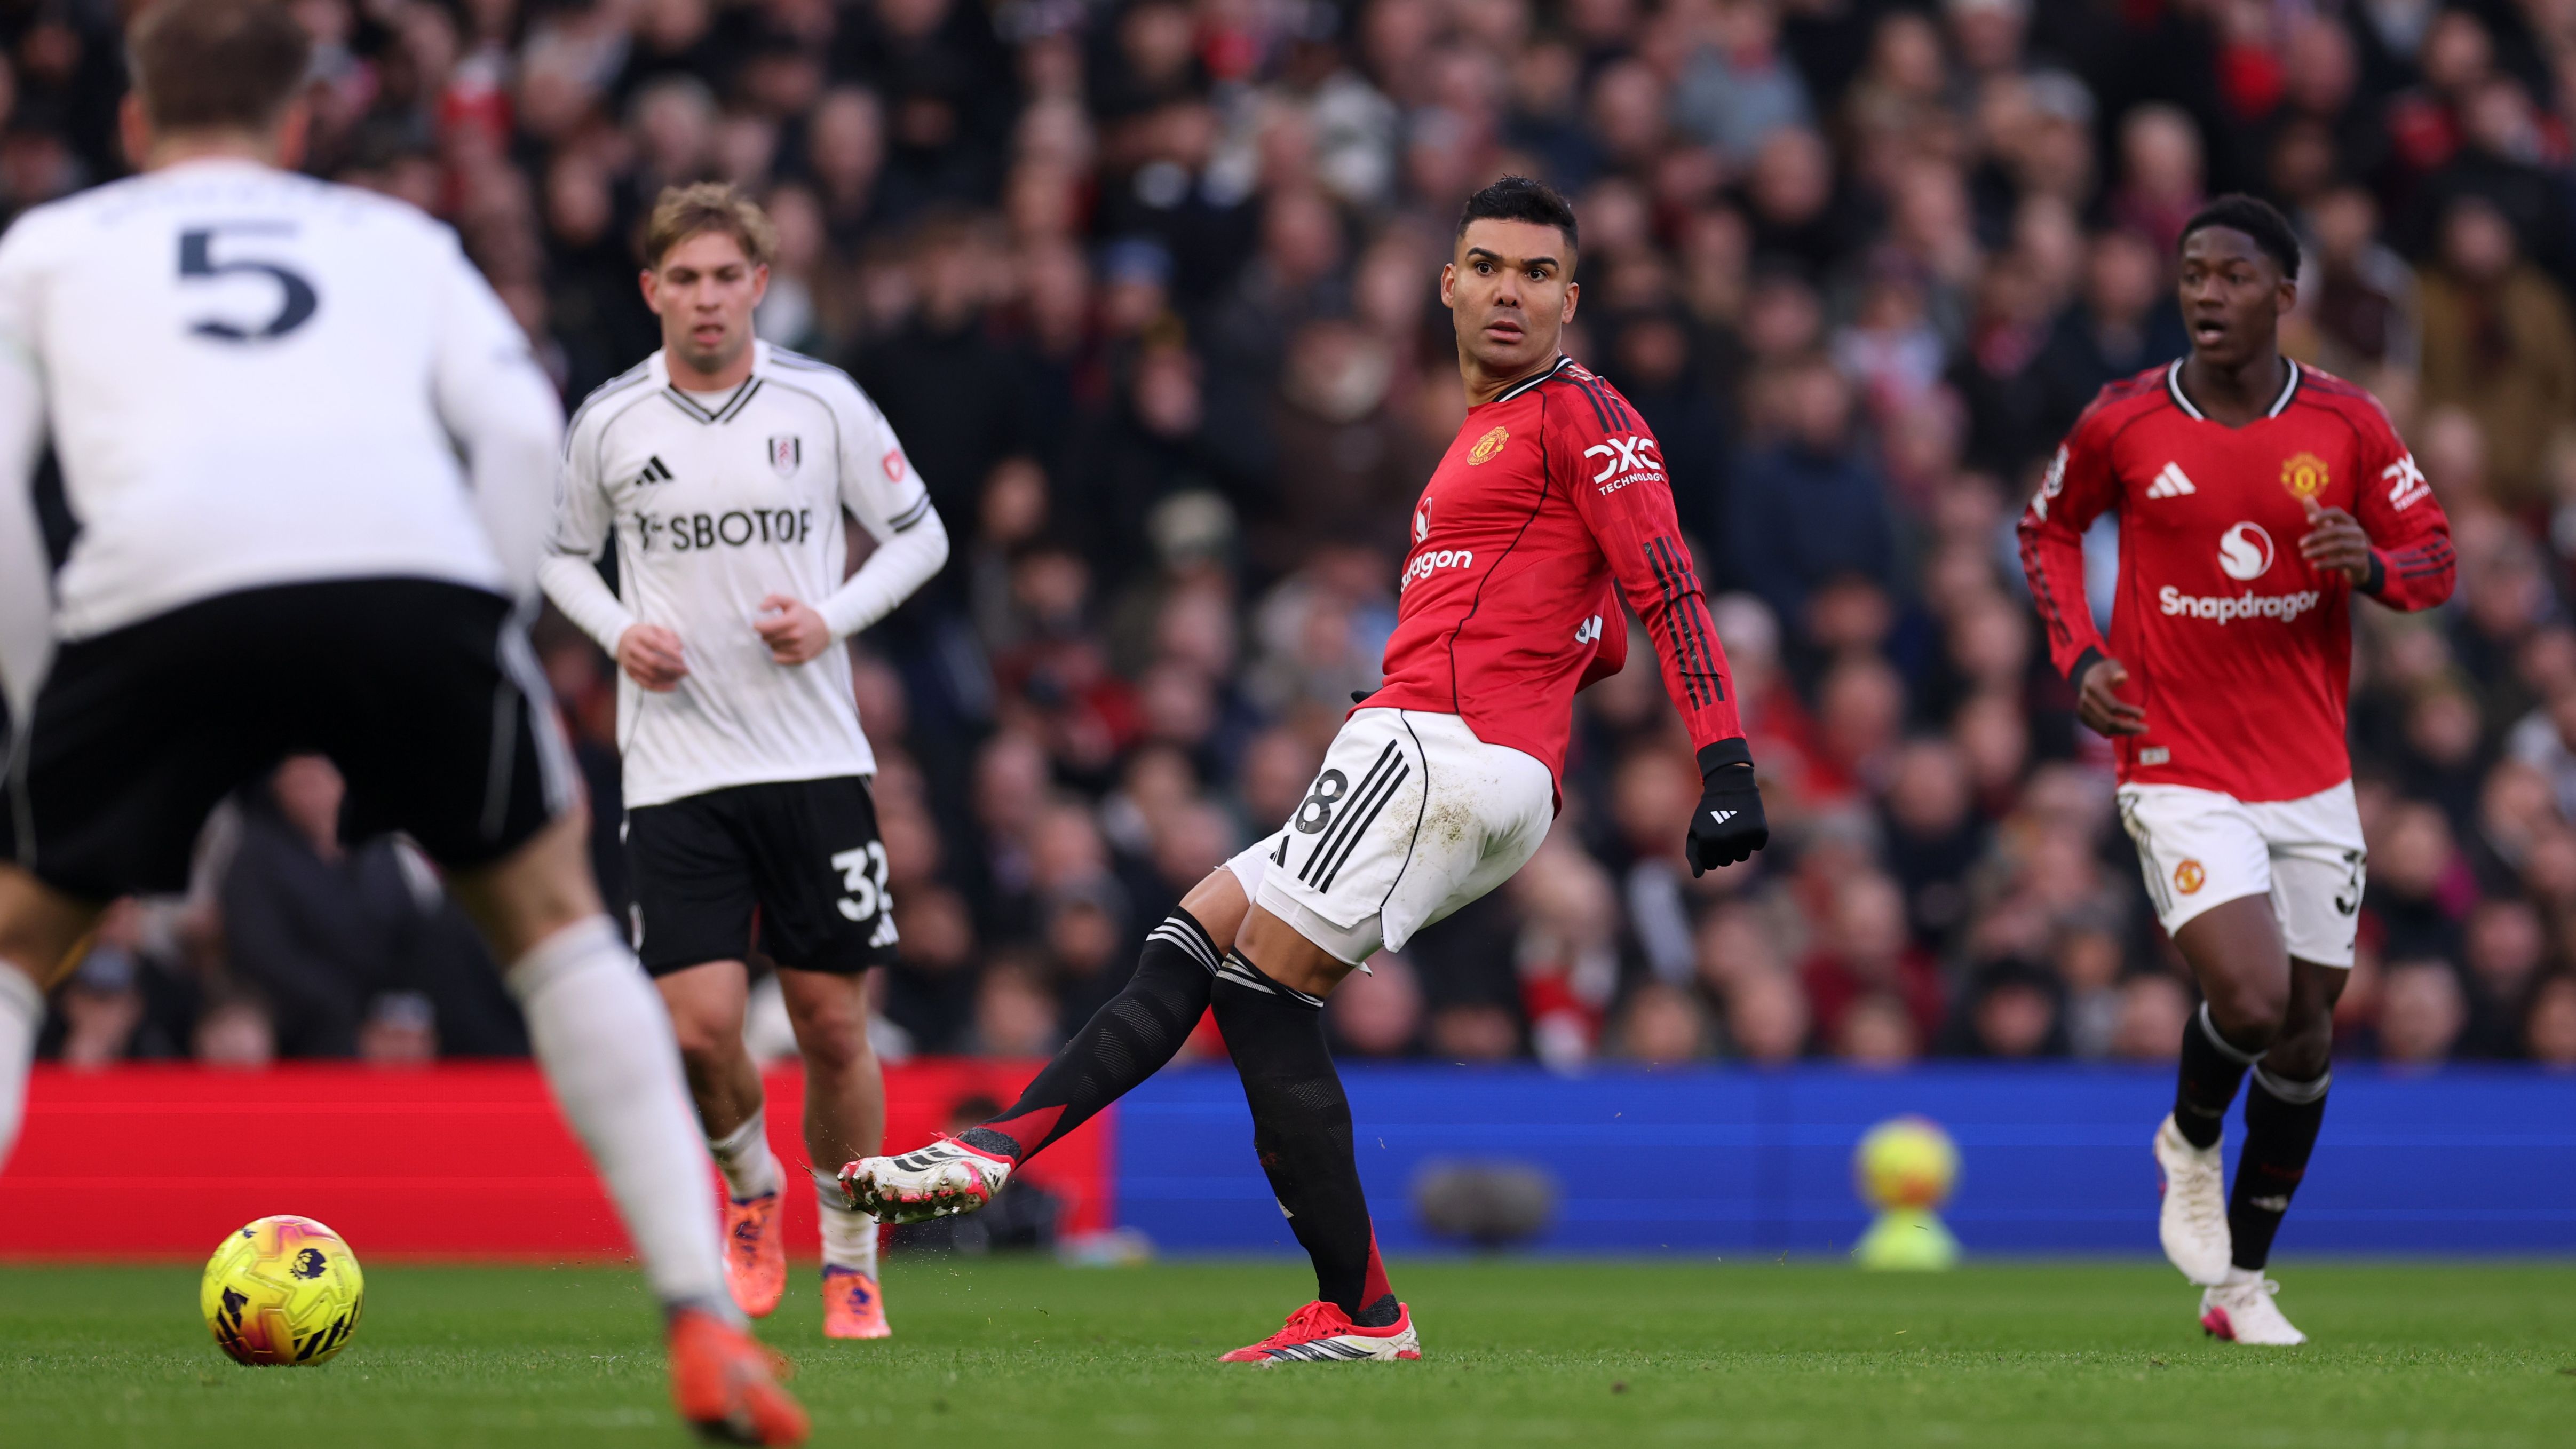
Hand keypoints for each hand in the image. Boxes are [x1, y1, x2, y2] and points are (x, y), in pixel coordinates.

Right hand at [615, 623, 687, 691]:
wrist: (620, 640)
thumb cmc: (644, 634)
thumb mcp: (655, 629)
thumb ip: (669, 636)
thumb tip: (680, 648)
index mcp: (640, 635)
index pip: (656, 644)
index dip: (670, 652)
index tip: (682, 658)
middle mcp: (633, 649)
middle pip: (653, 662)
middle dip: (672, 668)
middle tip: (686, 670)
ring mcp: (630, 663)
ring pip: (650, 674)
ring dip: (668, 678)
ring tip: (680, 677)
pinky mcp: (630, 674)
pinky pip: (645, 684)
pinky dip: (660, 687)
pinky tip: (672, 686)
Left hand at [755, 594, 832, 664]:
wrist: (825, 629)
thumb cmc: (804, 615)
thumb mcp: (791, 602)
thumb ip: (774, 600)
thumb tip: (760, 608)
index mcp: (792, 620)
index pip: (765, 628)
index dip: (757, 626)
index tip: (758, 624)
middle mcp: (795, 635)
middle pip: (766, 639)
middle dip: (765, 634)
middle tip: (772, 630)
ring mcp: (798, 648)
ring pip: (771, 648)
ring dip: (773, 643)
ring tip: (781, 637)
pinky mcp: (800, 658)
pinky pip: (778, 659)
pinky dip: (778, 653)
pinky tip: (784, 646)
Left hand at [1687, 741, 1769, 874]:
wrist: (1730, 784)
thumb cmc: (1709, 809)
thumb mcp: (1696, 829)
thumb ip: (1694, 854)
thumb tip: (1698, 876)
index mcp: (1707, 841)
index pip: (1711, 864)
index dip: (1710, 852)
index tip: (1711, 837)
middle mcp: (1726, 841)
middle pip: (1727, 862)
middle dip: (1723, 849)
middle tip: (1723, 829)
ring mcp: (1744, 837)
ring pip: (1742, 856)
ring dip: (1738, 845)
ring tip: (1734, 825)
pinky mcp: (1760, 832)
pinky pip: (1757, 846)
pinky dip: (1752, 837)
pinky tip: (1746, 821)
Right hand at [2077, 655, 2145, 736]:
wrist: (2087, 676)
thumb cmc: (2106, 671)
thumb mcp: (2113, 665)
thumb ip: (2118, 670)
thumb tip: (2122, 676)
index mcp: (2092, 687)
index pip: (2112, 705)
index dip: (2128, 711)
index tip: (2143, 714)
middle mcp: (2085, 701)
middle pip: (2108, 720)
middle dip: (2128, 727)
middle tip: (2146, 728)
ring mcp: (2083, 711)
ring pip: (2105, 728)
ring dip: (2123, 732)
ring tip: (2138, 729)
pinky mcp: (2084, 718)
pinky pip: (2101, 730)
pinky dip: (2116, 732)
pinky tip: (2128, 729)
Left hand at [2297, 495, 2372, 585]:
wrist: (2359, 565)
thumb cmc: (2340, 542)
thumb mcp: (2330, 529)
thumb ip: (2318, 515)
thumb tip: (2306, 496)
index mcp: (2349, 522)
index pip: (2337, 512)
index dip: (2323, 514)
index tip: (2308, 520)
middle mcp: (2357, 532)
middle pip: (2336, 530)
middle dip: (2316, 536)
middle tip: (2300, 543)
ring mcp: (2360, 547)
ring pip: (2339, 546)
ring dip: (2319, 550)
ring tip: (2304, 555)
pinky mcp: (2359, 562)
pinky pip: (2342, 561)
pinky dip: (2327, 564)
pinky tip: (2314, 566)